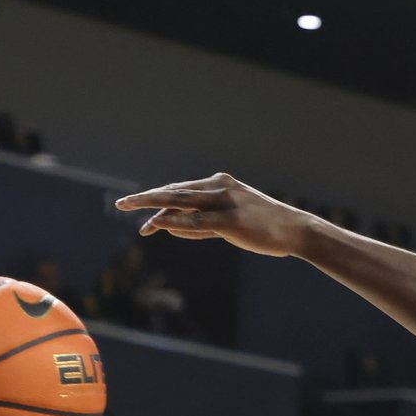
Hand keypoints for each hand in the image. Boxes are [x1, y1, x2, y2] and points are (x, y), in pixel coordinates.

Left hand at [115, 173, 315, 256]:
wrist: (295, 230)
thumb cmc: (264, 228)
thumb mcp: (229, 225)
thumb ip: (199, 226)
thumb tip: (170, 228)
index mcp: (219, 185)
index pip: (180, 191)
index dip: (156, 198)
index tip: (135, 205)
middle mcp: (219, 188)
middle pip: (174, 192)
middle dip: (146, 198)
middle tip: (121, 203)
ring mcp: (225, 202)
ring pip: (180, 201)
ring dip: (152, 204)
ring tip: (129, 207)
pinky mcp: (231, 220)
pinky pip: (197, 220)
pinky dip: (175, 220)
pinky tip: (156, 222)